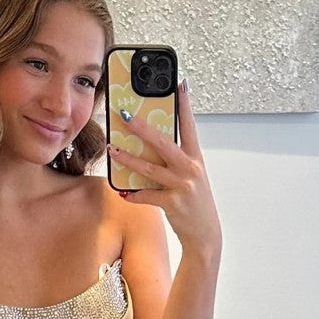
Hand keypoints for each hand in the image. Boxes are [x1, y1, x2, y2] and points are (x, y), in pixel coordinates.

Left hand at [108, 79, 220, 256]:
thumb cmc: (195, 204)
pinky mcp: (173, 204)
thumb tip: (151, 147)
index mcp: (195, 159)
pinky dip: (134, 195)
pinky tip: (123, 192)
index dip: (185, 105)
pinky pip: (147, 196)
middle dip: (142, 128)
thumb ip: (175, 161)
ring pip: (150, 168)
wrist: (205, 234)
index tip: (180, 84)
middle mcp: (190, 169)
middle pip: (163, 143)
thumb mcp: (192, 178)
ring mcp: (182, 186)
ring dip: (128, 159)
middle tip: (125, 115)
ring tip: (112, 150)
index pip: (190, 126)